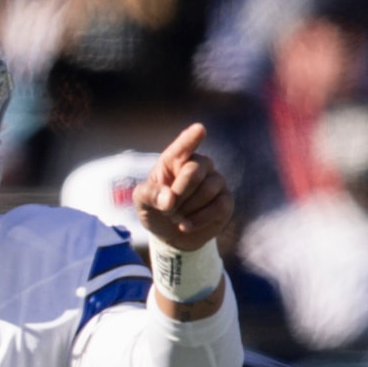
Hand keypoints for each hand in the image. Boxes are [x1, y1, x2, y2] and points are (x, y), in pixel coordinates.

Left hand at [135, 123, 231, 255]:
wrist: (170, 236)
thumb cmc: (155, 211)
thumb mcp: (142, 203)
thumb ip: (149, 195)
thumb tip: (169, 199)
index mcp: (175, 160)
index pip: (183, 146)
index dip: (191, 138)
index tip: (199, 130)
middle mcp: (199, 165)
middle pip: (194, 171)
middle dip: (178, 194)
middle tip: (168, 210)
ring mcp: (215, 182)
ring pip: (207, 190)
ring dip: (186, 210)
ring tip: (177, 217)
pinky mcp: (226, 201)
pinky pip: (218, 207)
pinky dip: (198, 220)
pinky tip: (186, 226)